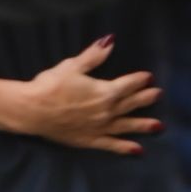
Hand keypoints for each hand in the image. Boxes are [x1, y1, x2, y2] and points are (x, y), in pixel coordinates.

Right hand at [16, 39, 161, 154]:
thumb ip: (94, 56)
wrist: (32, 110)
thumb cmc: (50, 86)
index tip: (149, 77)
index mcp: (105, 91)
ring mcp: (99, 128)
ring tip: (159, 126)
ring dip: (143, 125)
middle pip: (131, 104)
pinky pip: (112, 145)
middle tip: (158, 95)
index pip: (128, 84)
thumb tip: (110, 41)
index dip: (140, 80)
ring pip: (127, 126)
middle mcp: (107, 111)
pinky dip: (125, 147)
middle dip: (146, 98)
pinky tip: (138, 150)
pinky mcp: (89, 140)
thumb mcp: (72, 66)